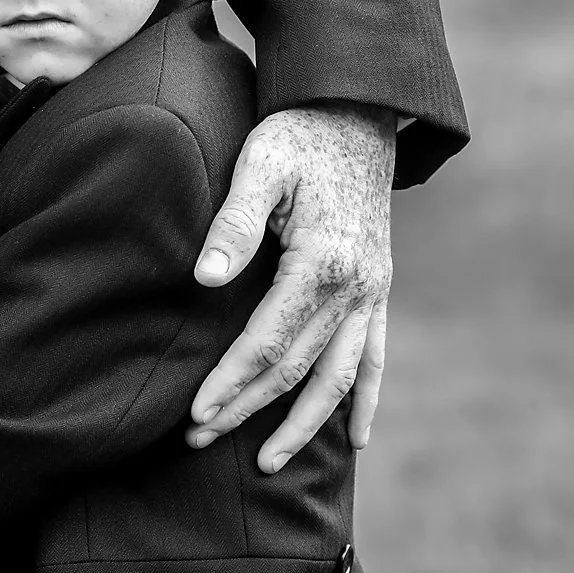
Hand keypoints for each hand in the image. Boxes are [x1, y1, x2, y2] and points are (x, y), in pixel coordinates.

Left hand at [187, 101, 394, 471]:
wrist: (356, 110)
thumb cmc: (298, 134)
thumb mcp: (259, 164)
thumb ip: (233, 223)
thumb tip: (203, 278)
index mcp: (322, 261)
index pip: (269, 341)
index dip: (231, 381)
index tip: (195, 412)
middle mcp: (357, 286)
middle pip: (296, 368)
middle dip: (247, 408)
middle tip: (198, 437)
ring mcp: (373, 292)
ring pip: (339, 377)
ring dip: (303, 423)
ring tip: (268, 462)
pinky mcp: (378, 290)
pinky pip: (376, 358)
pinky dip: (365, 400)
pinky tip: (356, 441)